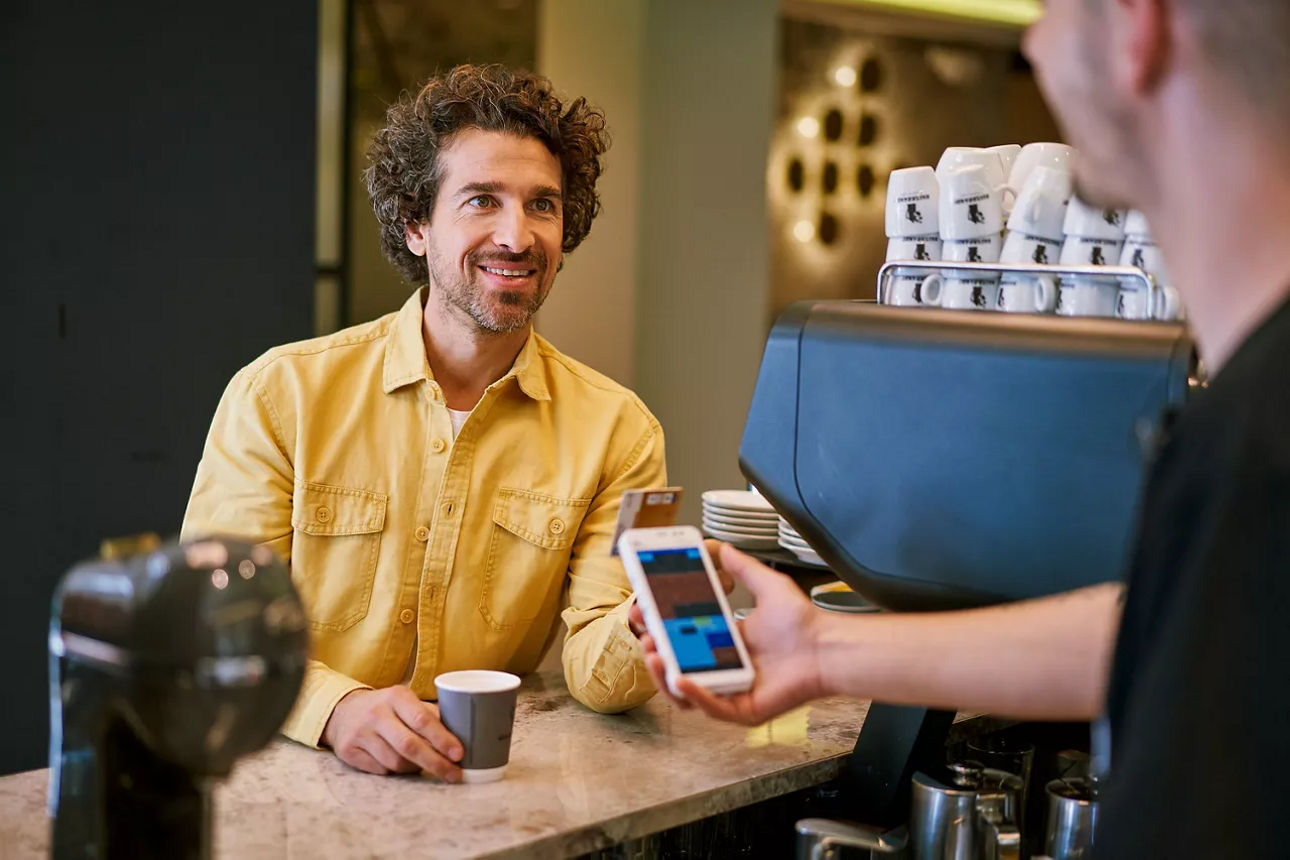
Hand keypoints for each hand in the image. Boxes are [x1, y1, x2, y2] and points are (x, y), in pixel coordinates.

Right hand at [321, 686, 463, 780]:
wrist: (343, 711)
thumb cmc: (386, 708)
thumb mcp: (406, 701)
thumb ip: (430, 714)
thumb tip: (463, 732)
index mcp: (396, 696)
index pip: (422, 720)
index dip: (442, 739)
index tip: (459, 754)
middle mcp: (376, 713)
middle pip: (409, 745)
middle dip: (435, 763)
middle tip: (454, 774)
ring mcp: (360, 733)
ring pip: (395, 762)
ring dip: (415, 768)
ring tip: (424, 765)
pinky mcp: (348, 751)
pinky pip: (380, 771)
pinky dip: (395, 772)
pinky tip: (400, 765)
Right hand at [629, 543, 825, 724]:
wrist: (829, 647)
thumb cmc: (805, 624)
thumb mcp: (766, 585)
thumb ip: (742, 567)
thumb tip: (720, 546)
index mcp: (724, 643)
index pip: (682, 639)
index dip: (659, 627)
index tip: (642, 610)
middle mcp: (724, 669)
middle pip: (677, 665)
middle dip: (653, 651)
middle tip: (643, 633)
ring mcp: (731, 691)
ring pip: (686, 692)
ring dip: (664, 676)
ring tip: (654, 655)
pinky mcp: (742, 710)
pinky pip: (711, 708)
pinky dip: (693, 695)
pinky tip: (681, 678)